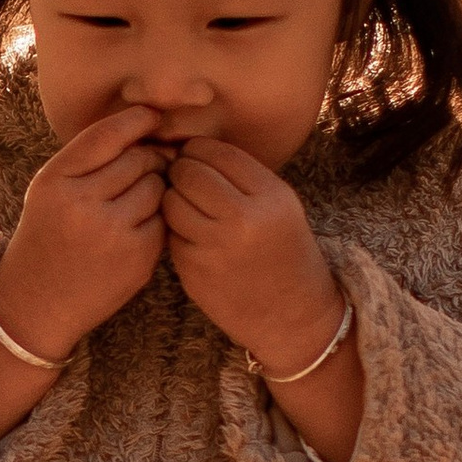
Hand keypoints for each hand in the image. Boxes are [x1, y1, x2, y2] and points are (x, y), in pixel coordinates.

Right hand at [0, 103, 167, 358]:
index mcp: (54, 181)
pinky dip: (155, 220)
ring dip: (153, 188)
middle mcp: (82, 204)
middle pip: (140, 158)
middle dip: (147, 160)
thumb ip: (90, 158)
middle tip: (137, 173)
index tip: (152, 116)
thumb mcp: (50, 189)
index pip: (108, 135)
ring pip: (157, 186)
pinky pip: (163, 219)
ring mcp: (112, 232)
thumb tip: (152, 129)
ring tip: (129, 204)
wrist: (36, 303)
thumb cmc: (47, 236)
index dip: (138, 119)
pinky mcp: (137, 257)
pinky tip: (133, 231)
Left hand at [160, 136, 340, 365]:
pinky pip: (170, 234)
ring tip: (186, 203)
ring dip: (172, 198)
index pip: (219, 152)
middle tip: (183, 177)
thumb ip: (241, 176)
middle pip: (189, 173)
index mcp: (271, 196)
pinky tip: (191, 233)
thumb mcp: (280, 205)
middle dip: (180, 170)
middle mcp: (244, 220)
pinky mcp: (193, 271)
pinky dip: (174, 229)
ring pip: (171, 202)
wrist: (292, 314)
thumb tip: (190, 148)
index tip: (195, 155)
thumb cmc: (284, 251)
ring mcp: (215, 247)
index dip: (198, 148)